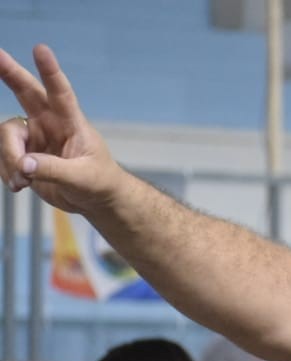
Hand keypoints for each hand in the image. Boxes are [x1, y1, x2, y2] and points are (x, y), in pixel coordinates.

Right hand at [0, 44, 122, 209]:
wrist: (95, 199)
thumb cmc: (99, 183)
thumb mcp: (83, 179)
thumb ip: (54, 170)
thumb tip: (24, 164)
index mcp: (72, 123)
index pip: (61, 93)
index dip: (50, 71)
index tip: (41, 49)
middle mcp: (50, 123)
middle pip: (25, 91)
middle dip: (9, 72)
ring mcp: (34, 136)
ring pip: (7, 136)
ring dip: (9, 160)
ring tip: (22, 182)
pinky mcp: (23, 152)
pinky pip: (4, 156)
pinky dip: (8, 173)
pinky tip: (20, 186)